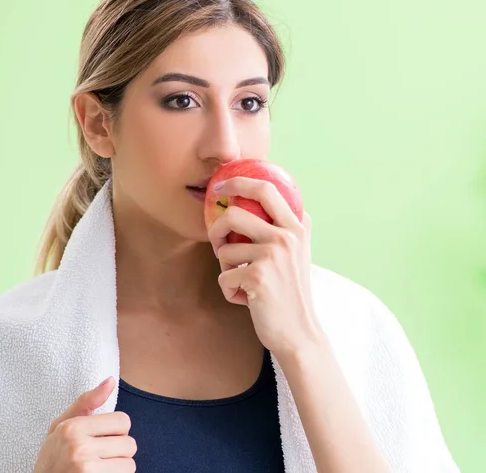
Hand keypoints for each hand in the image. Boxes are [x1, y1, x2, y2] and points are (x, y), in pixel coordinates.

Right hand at [34, 377, 136, 472]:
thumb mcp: (61, 426)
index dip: (117, 431)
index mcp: (72, 428)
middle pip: (129, 444)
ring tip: (100, 468)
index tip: (103, 439)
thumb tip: (111, 380)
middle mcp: (79, 448)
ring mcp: (86, 469)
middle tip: (100, 457)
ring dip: (119, 467)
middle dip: (119, 451)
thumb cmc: (52, 458)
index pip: (123, 421)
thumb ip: (86, 402)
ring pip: (129, 464)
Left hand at [207, 176, 323, 355]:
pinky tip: (247, 300)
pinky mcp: (257, 275)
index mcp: (297, 226)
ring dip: (226, 268)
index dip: (238, 183)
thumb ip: (283, 226)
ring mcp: (273, 254)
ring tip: (243, 282)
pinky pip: (224, 275)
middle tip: (216, 241)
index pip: (265, 189)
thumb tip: (254, 199)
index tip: (220, 186)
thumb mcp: (297, 252)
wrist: (299, 332)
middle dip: (216, 228)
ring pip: (224, 249)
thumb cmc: (290, 291)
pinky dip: (229, 290)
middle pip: (235, 214)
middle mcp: (287, 235)